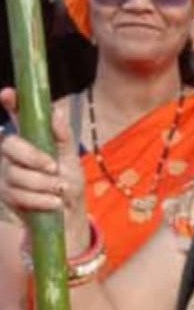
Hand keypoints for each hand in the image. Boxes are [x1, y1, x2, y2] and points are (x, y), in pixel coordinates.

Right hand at [0, 88, 88, 252]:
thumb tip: (56, 112)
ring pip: (16, 174)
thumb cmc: (68, 182)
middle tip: (53, 168)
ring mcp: (7, 172)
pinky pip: (19, 194)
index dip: (11, 103)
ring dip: (43, 184)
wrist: (68, 215)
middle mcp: (14, 152)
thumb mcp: (71, 159)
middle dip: (33, 158)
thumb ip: (63, 137)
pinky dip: (41, 200)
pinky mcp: (6, 193)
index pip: (16, 116)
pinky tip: (53, 203)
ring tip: (59, 190)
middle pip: (10, 145)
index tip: (8, 94)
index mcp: (32, 139)